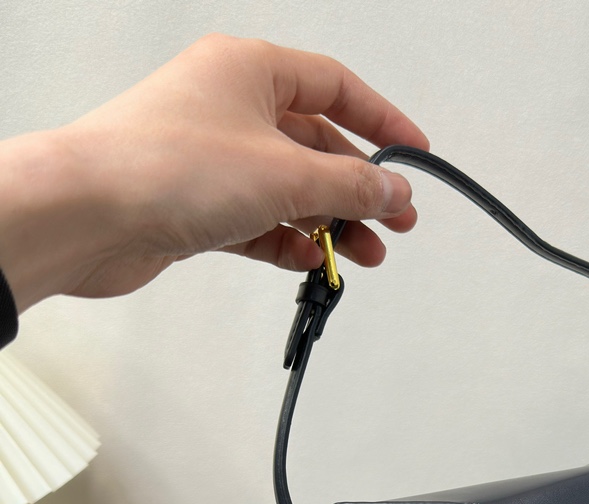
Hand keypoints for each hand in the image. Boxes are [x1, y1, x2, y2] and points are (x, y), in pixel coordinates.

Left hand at [0, 34, 428, 311]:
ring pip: (290, 189)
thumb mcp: (288, 174)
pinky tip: (310, 260)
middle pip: (316, 146)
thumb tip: (393, 192)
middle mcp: (229, 108)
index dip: (383, 121)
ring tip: (363, 255)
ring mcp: (212, 158)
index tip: (414, 154)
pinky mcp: (196, 205)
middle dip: (359, 189)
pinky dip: (288, 241)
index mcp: (250, 72)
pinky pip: (259, 221)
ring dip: (330, 224)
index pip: (336, 86)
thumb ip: (352, 187)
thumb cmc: (167, 168)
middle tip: (395, 221)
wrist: (88, 215)